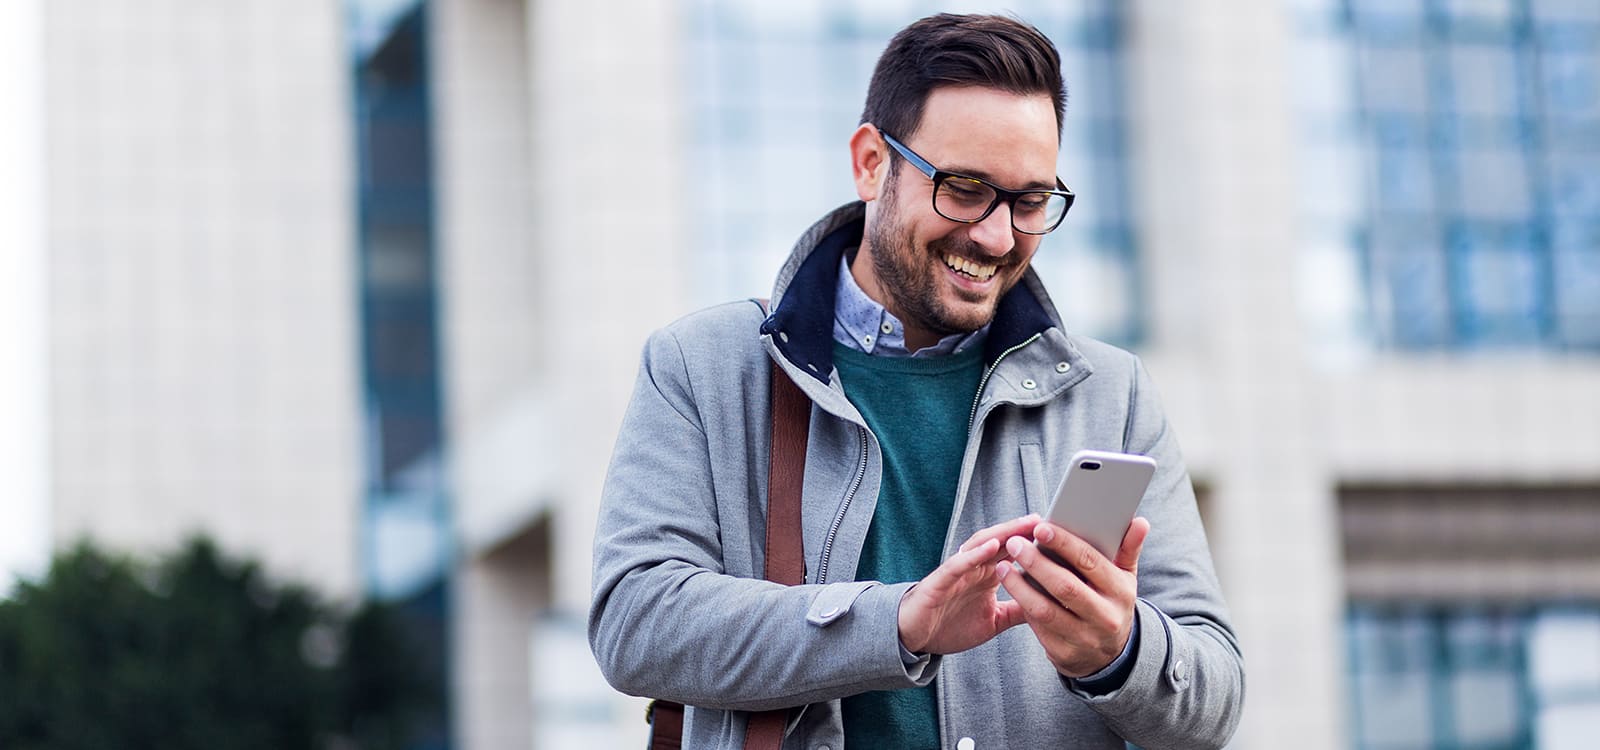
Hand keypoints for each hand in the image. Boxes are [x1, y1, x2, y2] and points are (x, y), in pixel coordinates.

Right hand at [896, 515, 1037, 654]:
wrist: (915, 638)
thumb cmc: (951, 625)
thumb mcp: (995, 621)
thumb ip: (1018, 610)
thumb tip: (1050, 607)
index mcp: (987, 576)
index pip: (1014, 553)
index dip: (1035, 543)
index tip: (1061, 536)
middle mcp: (974, 568)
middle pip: (1002, 542)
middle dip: (1024, 530)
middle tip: (1048, 520)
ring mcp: (957, 572)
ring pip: (982, 545)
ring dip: (1004, 533)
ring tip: (1025, 525)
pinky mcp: (940, 581)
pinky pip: (958, 564)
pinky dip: (975, 553)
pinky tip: (992, 545)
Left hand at [997, 517, 1149, 676]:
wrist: (1110, 656)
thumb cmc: (1112, 603)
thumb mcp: (1125, 579)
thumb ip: (1129, 549)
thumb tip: (1140, 521)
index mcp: (1120, 592)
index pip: (1090, 563)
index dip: (1064, 544)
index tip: (1040, 528)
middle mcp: (1105, 617)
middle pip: (1065, 586)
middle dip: (1036, 563)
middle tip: (1015, 543)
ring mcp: (1084, 638)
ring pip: (1045, 610)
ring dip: (1020, 587)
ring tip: (1003, 567)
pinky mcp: (1064, 654)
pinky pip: (1038, 627)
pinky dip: (1022, 606)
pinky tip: (1011, 589)